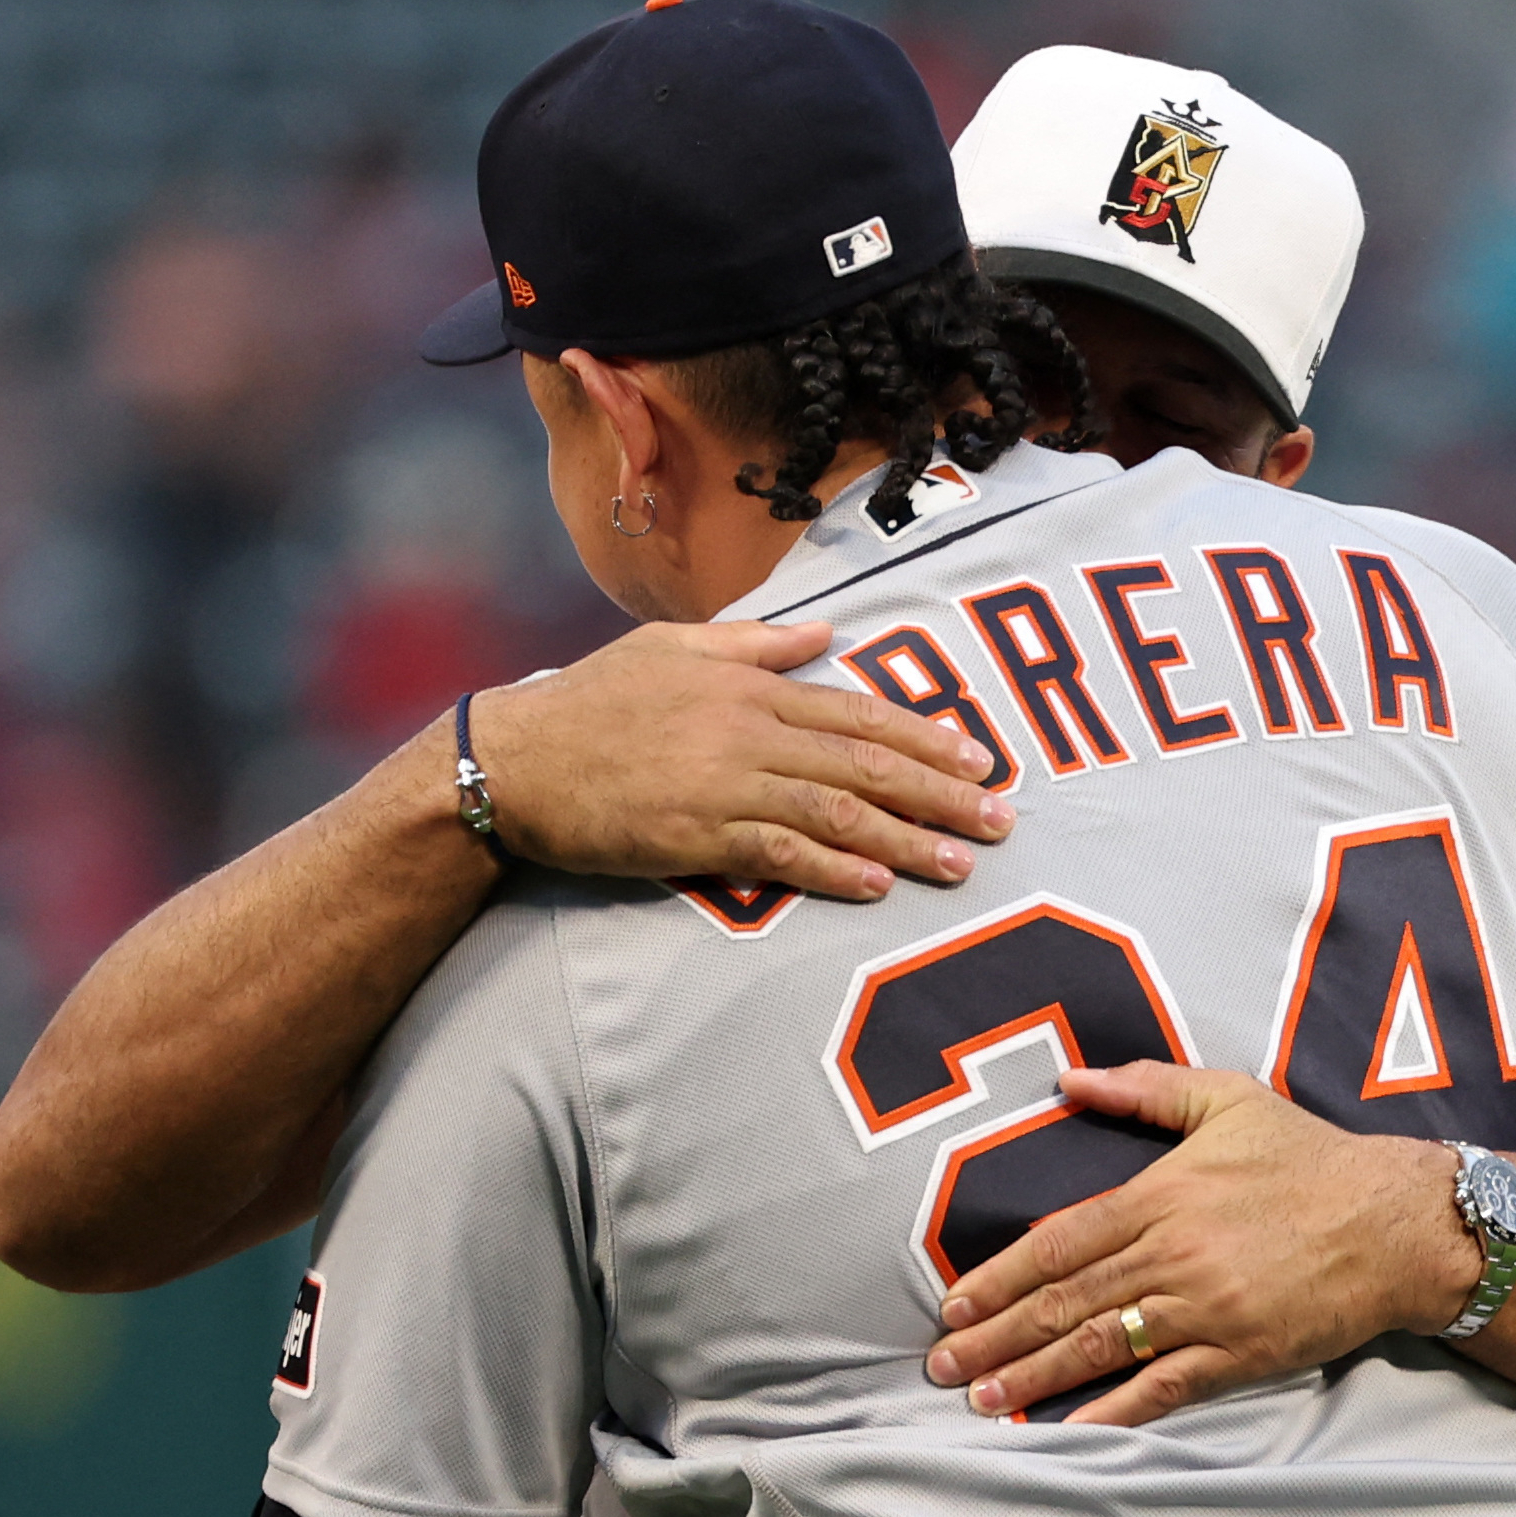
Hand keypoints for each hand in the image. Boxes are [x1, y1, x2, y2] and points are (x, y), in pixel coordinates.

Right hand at [472, 620, 1013, 900]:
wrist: (514, 759)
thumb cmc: (591, 702)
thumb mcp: (672, 646)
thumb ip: (755, 642)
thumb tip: (822, 631)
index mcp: (749, 684)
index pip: (856, 711)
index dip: (924, 736)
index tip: (980, 758)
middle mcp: (747, 730)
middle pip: (864, 763)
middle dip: (940, 792)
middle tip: (1001, 818)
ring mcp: (723, 784)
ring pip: (835, 811)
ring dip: (905, 838)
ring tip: (960, 861)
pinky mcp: (695, 836)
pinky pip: (779, 853)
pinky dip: (833, 869)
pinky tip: (878, 885)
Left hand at [923, 1063, 1480, 1425]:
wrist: (1399, 1222)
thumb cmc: (1312, 1158)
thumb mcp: (1229, 1099)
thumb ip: (1145, 1089)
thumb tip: (1069, 1080)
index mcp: (1162, 1195)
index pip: (1059, 1242)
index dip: (999, 1278)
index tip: (953, 1305)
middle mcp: (1174, 1254)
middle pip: (1066, 1301)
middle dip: (997, 1337)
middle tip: (942, 1366)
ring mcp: (1207, 1309)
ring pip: (1103, 1347)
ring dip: (1036, 1377)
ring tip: (982, 1399)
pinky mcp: (1242, 1354)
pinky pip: (1164, 1389)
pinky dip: (1112, 1412)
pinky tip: (1067, 1430)